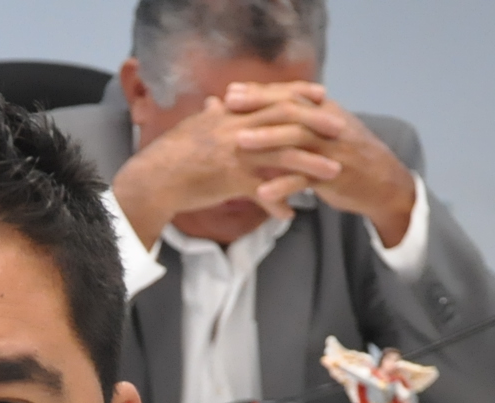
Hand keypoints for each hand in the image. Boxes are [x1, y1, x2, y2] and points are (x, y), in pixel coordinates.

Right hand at [109, 92, 343, 245]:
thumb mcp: (191, 128)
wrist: (152, 181)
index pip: (272, 98)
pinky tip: (290, 214)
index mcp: (230, 114)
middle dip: (317, 124)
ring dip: (312, 164)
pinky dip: (278, 203)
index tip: (322, 97)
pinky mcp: (231, 180)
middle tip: (342, 130)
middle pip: (286, 120)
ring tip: (334, 173)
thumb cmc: (169, 156)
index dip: (299, 95)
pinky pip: (263, 191)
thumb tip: (217, 103)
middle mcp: (236, 129)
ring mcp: (236, 154)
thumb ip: (209, 116)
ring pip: (283, 155)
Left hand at [222, 81, 417, 244]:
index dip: (261, 92)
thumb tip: (266, 110)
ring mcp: (331, 149)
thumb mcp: (326, 131)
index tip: (231, 91)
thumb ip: (300, 120)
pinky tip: (261, 192)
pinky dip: (283, 186)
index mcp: (324, 111)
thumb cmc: (346, 155)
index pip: (290, 94)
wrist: (383, 182)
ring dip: (267, 139)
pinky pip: (305, 179)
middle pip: (291, 110)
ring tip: (239, 142)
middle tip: (227, 107)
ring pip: (297, 139)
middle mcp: (327, 124)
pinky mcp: (334, 176)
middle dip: (258, 106)